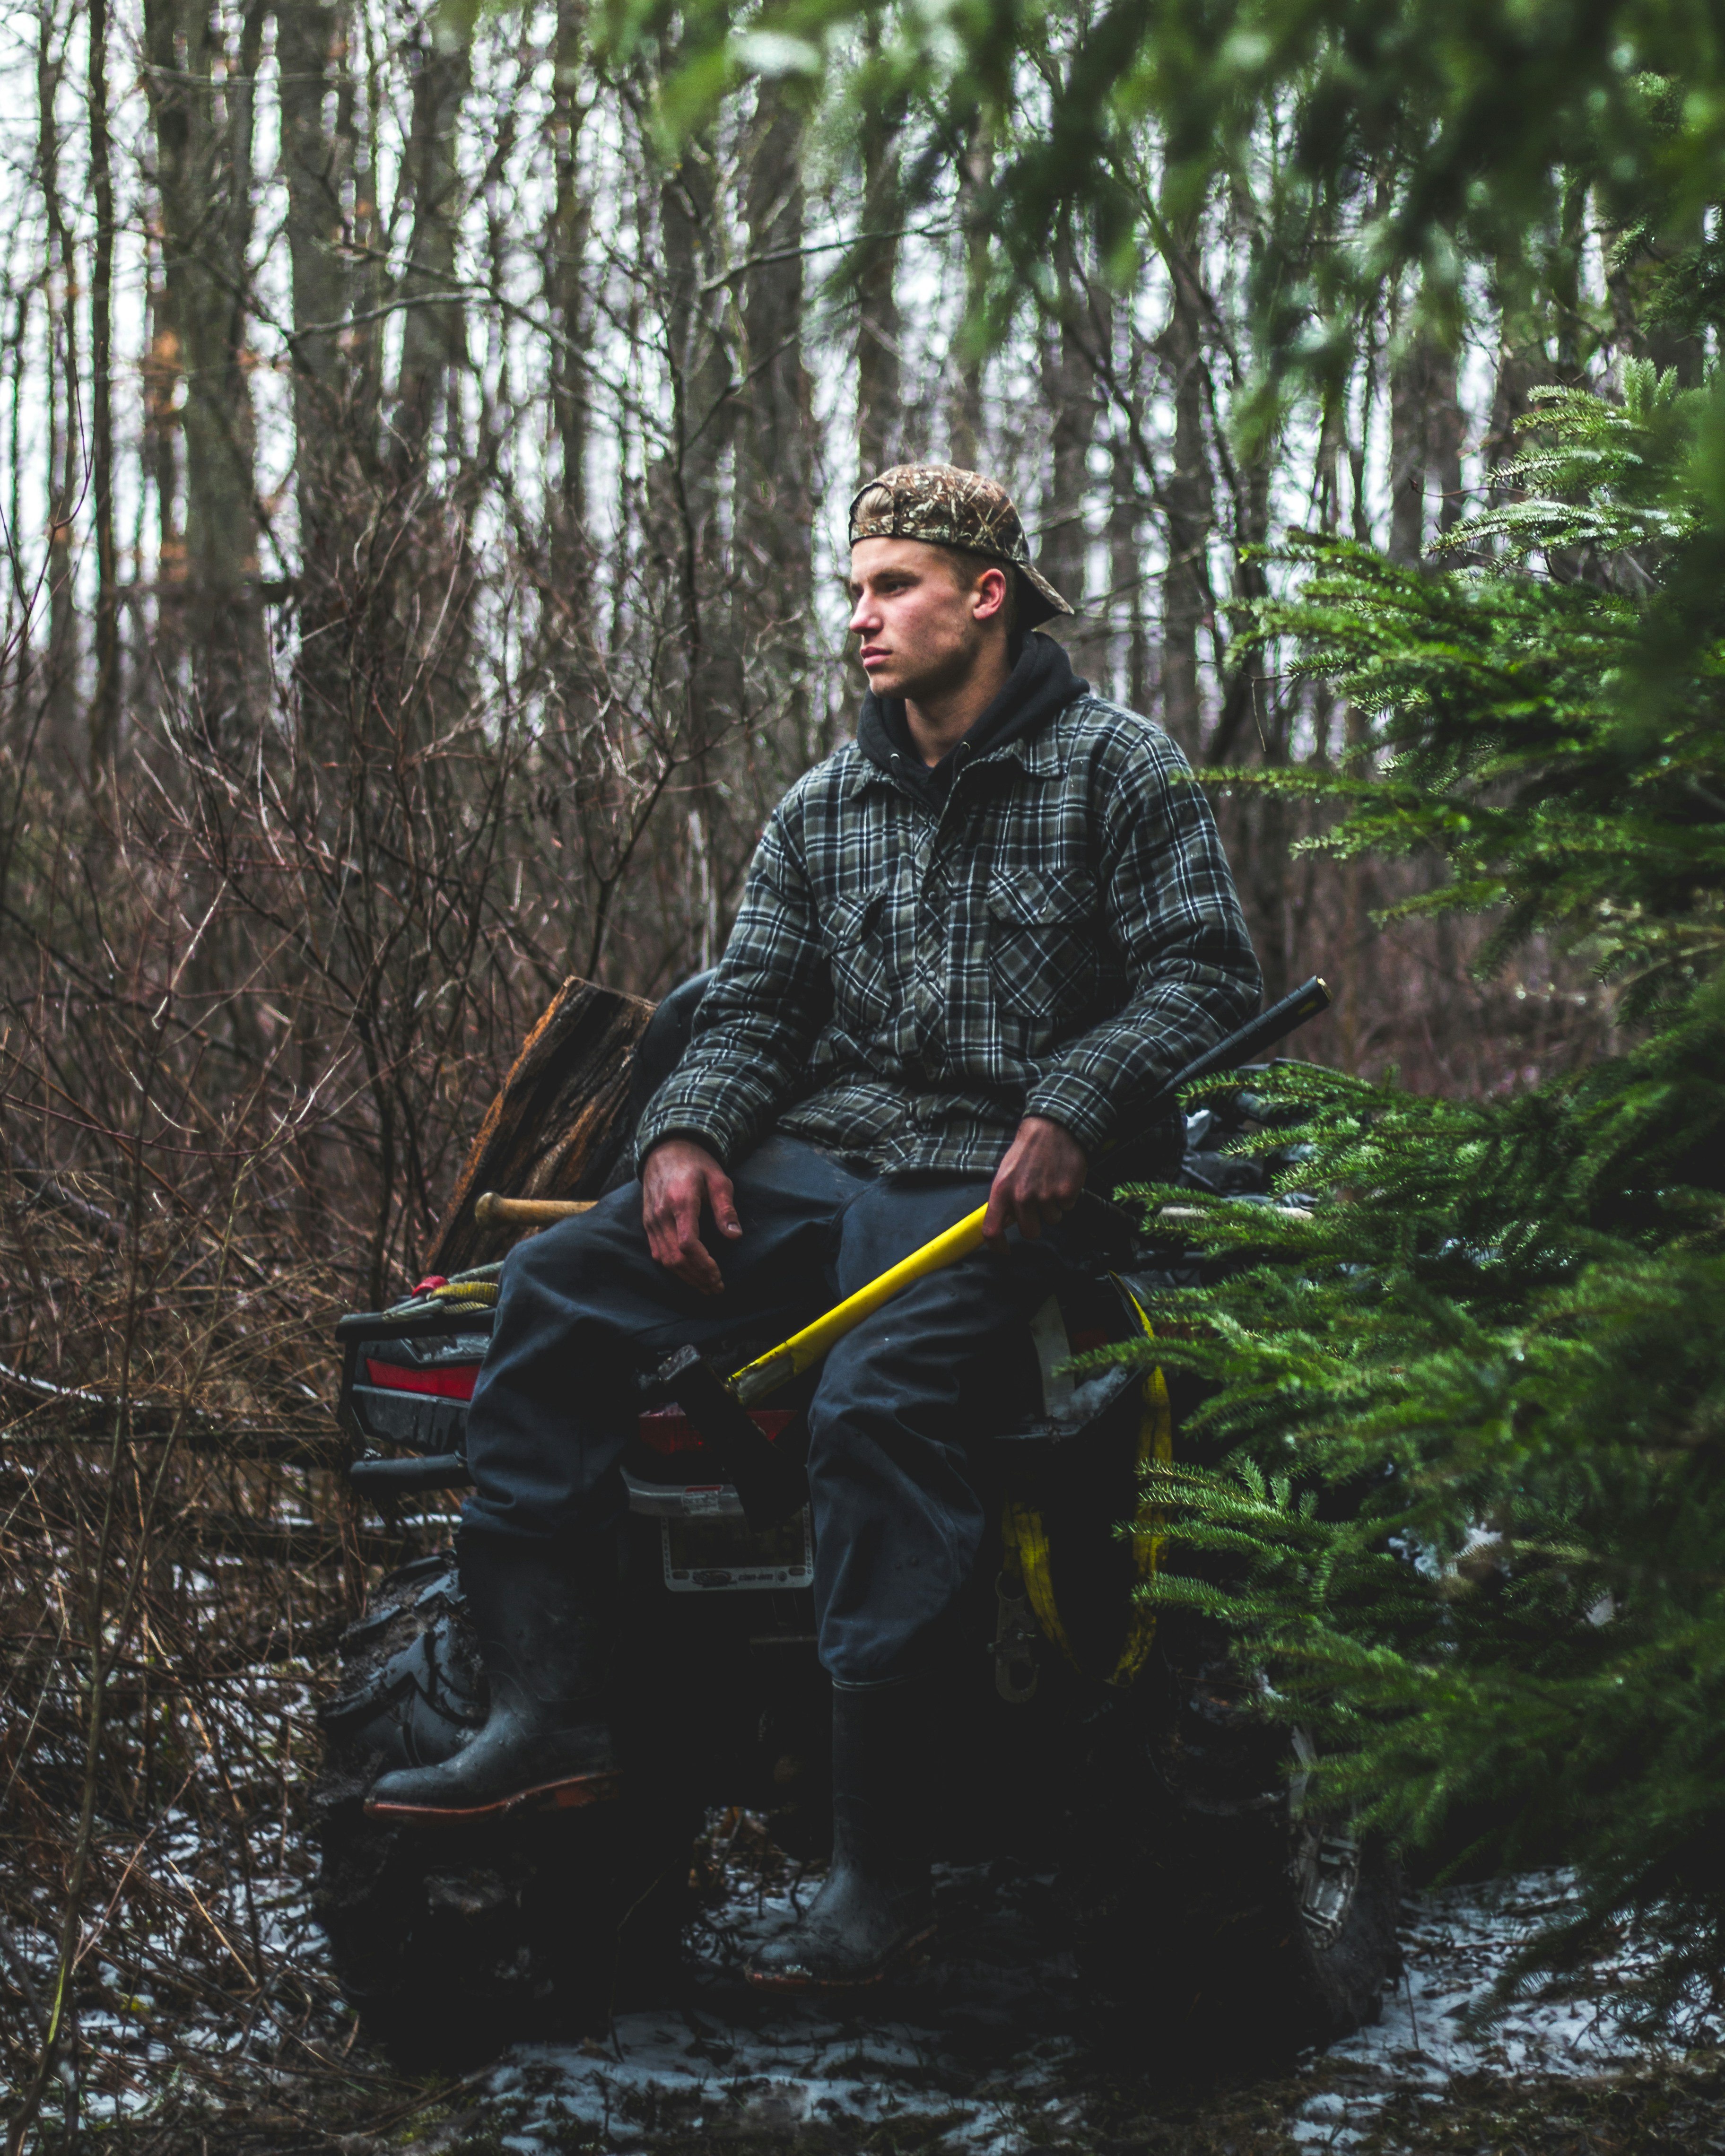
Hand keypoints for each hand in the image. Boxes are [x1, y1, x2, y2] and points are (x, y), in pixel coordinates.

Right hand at [641, 1138, 739, 1294]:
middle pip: (676, 1257)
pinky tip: (688, 1274)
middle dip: (697, 1277)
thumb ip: (725, 1208)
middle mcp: (662, 1214)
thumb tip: (734, 1236)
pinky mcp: (647, 1223)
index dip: (703, 1264)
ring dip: (686, 1277)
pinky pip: (657, 1252)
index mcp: (681, 1202)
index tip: (718, 1275)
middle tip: (716, 1288)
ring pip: (665, 1259)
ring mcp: (651, 1220)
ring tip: (705, 1286)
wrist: (665, 1150)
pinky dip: (672, 1268)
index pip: (688, 1243)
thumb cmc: (696, 1164)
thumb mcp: (718, 1179)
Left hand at [982, 1116, 1087, 1249]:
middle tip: (1038, 1203)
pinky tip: (1061, 1178)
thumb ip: (1004, 1198)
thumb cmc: (1028, 1150)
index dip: (998, 1246)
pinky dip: (1066, 1197)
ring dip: (1053, 1207)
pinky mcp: (1065, 1193)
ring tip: (1050, 1183)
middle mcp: (1021, 1196)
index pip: (991, 1230)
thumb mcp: (1006, 1172)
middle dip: (1036, 1223)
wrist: (1053, 1128)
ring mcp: (1044, 1196)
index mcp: (1001, 1191)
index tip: (1005, 1250)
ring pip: (1051, 1220)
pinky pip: (1067, 1208)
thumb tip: (1004, 1223)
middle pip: (1030, 1232)